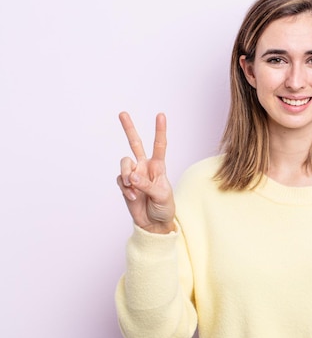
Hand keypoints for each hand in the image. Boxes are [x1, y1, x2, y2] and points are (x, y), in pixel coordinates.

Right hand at [116, 112, 174, 233]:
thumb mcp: (162, 196)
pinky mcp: (125, 185)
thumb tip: (132, 176)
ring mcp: (134, 175)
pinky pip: (120, 180)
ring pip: (124, 163)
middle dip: (129, 128)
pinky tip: (132, 197)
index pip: (159, 145)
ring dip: (127, 175)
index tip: (161, 115)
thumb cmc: (164, 207)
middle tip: (122, 113)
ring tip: (133, 188)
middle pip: (135, 144)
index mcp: (158, 166)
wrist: (154, 223)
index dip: (160, 130)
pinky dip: (125, 188)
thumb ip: (147, 185)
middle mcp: (145, 167)